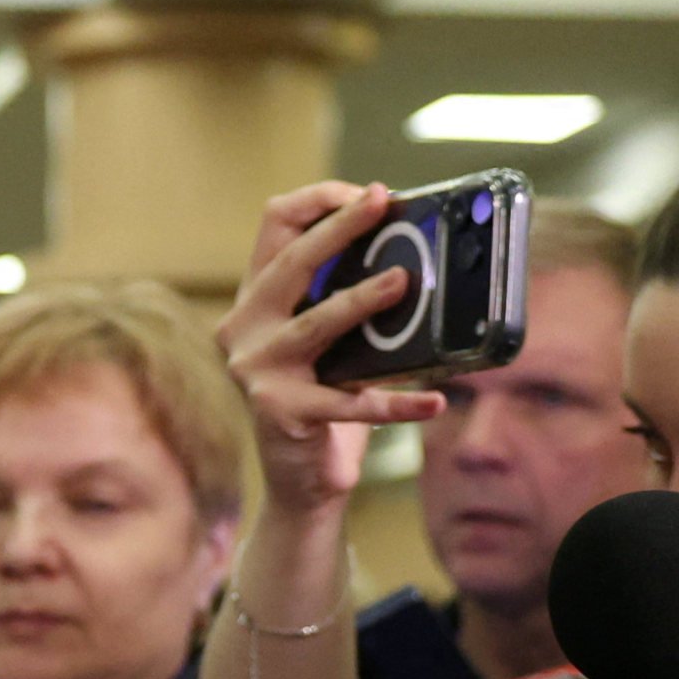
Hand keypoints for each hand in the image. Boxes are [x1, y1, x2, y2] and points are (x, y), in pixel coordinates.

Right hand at [213, 181, 448, 514]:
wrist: (301, 482)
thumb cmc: (324, 399)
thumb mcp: (329, 342)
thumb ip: (345, 299)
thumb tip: (415, 257)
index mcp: (256, 299)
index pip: (274, 226)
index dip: (319, 201)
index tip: (371, 196)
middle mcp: (244, 327)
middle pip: (291, 262)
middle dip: (339, 227)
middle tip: (383, 204)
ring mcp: (258, 370)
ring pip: (316, 323)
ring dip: (361, 300)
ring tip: (403, 284)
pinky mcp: (282, 412)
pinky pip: (350, 403)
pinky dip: (397, 405)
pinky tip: (434, 403)